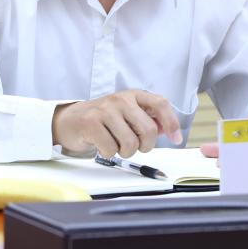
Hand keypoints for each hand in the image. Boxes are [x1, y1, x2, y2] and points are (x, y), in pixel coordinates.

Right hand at [52, 90, 182, 157]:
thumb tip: (166, 129)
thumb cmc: (103, 119)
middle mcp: (121, 99)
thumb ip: (147, 119)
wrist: (71, 120)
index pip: (160, 104)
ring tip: (116, 144)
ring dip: (125, 151)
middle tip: (135, 146)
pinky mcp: (91, 123)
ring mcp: (105, 110)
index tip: (176, 139)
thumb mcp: (127, 113)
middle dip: (145, 146)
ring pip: (130, 143)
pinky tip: (102, 144)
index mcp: (133, 95)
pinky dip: (109, 153)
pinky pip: (112, 149)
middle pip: (148, 129)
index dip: (172, 123)